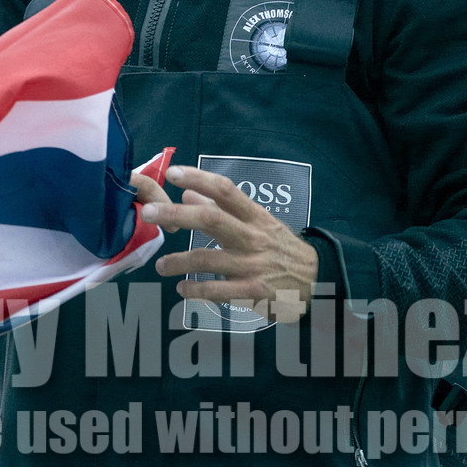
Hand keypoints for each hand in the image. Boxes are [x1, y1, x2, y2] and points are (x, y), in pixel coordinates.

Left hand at [138, 164, 318, 322]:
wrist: (317, 281)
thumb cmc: (281, 248)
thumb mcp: (259, 222)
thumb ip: (223, 209)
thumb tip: (188, 193)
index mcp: (255, 216)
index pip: (226, 190)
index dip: (198, 178)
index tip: (172, 173)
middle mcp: (253, 237)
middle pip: (210, 219)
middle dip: (175, 215)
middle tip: (149, 213)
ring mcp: (252, 265)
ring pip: (206, 258)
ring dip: (177, 261)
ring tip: (161, 266)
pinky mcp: (253, 292)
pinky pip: (216, 291)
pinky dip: (194, 290)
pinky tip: (182, 289)